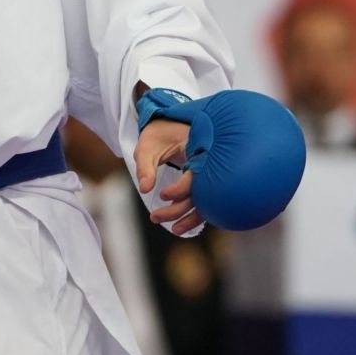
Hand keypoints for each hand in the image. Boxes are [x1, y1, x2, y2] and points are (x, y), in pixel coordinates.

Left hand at [133, 117, 203, 235]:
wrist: (168, 124)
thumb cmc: (158, 134)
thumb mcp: (147, 146)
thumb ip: (146, 167)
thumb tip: (145, 189)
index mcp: (199, 149)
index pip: (195, 176)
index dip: (179, 190)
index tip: (161, 195)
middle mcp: (209, 163)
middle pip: (201, 193)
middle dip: (179, 209)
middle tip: (155, 217)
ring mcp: (210, 173)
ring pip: (206, 201)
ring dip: (190, 217)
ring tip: (174, 230)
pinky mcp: (206, 181)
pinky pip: (205, 201)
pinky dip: (195, 213)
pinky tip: (183, 225)